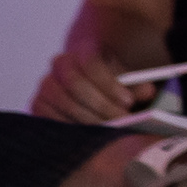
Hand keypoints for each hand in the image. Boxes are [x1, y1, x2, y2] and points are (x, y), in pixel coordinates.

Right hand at [30, 43, 147, 124]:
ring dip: (89, 119)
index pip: (92, 62)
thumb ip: (137, 84)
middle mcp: (60, 63)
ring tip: (111, 130)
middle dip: (101, 105)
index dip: (109, 84)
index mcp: (83, 49)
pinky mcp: (38, 104)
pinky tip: (91, 137)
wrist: (88, 86)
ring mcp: (46, 84)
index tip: (129, 102)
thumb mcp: (127, 80)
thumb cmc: (112, 82)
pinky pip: (51, 118)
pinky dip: (72, 128)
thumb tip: (148, 92)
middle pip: (76, 84)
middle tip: (122, 121)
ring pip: (64, 103)